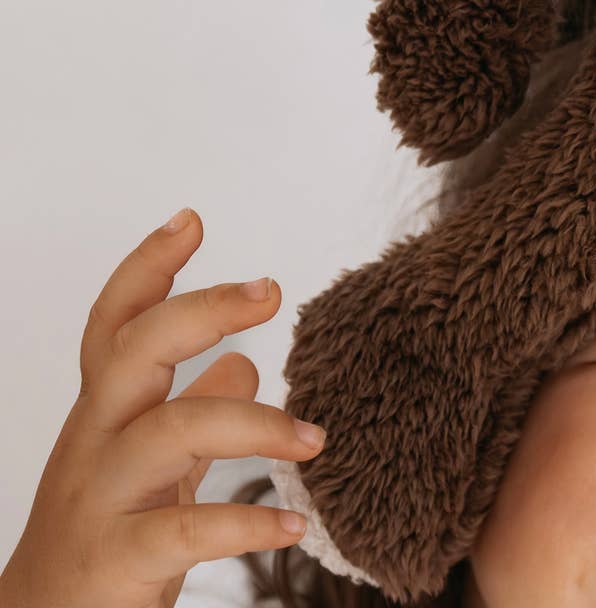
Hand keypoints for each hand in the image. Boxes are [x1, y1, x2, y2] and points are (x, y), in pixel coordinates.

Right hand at [0, 209, 324, 607]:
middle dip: (201, 311)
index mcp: (107, 414)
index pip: (116, 325)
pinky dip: (245, 524)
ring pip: (167, 432)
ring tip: (315, 437)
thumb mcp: (149, 466)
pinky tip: (292, 523)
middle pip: (133, 354)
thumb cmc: (103, 539)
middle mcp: (95, 445)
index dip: (147, 268)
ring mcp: (100, 501)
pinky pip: (183, 530)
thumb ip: (191, 410)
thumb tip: (242, 362)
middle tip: (272, 290)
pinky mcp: (117, 560)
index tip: (191, 219)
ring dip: (253, 424)